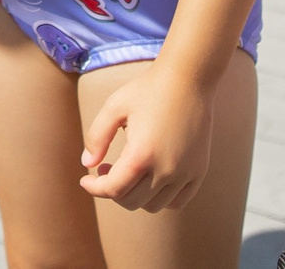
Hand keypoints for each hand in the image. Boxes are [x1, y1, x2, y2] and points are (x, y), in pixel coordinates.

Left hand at [78, 63, 215, 211]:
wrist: (188, 78)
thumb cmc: (148, 89)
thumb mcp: (114, 106)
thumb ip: (96, 136)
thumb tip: (88, 163)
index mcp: (142, 154)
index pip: (113, 190)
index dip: (94, 188)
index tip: (85, 180)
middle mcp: (166, 169)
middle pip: (131, 201)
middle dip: (112, 189)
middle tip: (105, 169)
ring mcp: (185, 173)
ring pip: (153, 205)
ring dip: (135, 195)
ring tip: (128, 171)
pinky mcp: (198, 171)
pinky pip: (177, 201)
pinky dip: (161, 198)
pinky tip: (151, 178)